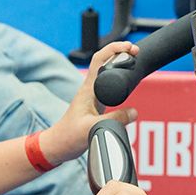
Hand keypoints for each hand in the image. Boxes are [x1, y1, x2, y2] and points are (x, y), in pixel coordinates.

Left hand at [41, 41, 140, 163]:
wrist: (58, 145)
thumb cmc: (69, 137)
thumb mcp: (93, 128)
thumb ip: (114, 120)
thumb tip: (134, 112)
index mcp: (88, 89)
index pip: (100, 60)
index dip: (115, 49)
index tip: (130, 48)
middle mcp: (90, 89)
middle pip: (105, 61)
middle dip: (121, 52)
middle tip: (137, 53)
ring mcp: (93, 95)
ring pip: (107, 72)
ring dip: (120, 64)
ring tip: (135, 62)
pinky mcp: (96, 103)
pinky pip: (109, 85)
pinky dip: (119, 78)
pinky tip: (128, 83)